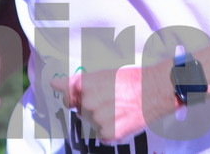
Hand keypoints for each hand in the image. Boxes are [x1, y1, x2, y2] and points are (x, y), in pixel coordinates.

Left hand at [49, 63, 175, 143]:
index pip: (66, 96)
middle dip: (94, 107)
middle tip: (113, 100)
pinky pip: (103, 135)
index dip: (74, 97)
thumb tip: (53, 84)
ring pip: (93, 123)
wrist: (155, 90)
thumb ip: (77, 82)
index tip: (79, 97)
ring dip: (104, 119)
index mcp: (84, 85)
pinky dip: (112, 130)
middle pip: (82, 110)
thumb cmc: (131, 79)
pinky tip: (123, 119)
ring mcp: (97, 119)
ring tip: (121, 108)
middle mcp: (87, 103)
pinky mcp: (108, 133)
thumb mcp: (103, 74)